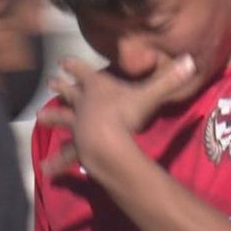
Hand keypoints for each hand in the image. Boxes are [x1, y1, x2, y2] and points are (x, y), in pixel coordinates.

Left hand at [37, 54, 196, 177]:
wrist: (106, 140)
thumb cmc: (126, 113)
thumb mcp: (150, 94)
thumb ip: (169, 79)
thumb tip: (191, 59)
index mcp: (98, 87)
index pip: (83, 71)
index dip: (74, 65)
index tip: (63, 61)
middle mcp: (84, 103)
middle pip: (69, 93)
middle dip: (62, 87)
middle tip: (51, 83)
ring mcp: (78, 125)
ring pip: (62, 119)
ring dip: (52, 118)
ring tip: (39, 118)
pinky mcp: (78, 145)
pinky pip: (67, 154)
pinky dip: (57, 162)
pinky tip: (46, 170)